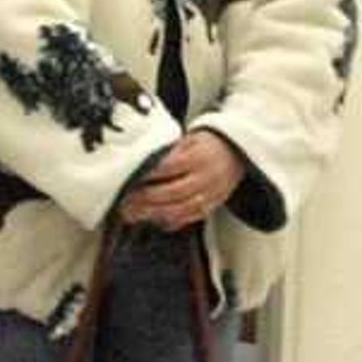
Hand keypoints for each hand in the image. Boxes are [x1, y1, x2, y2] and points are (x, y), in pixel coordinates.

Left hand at [120, 130, 246, 231]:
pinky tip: (152, 219)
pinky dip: (168, 222)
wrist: (237, 154)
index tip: (129, 176)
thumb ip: (169, 150)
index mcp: (200, 157)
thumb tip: (140, 159)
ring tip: (132, 214)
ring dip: (153, 213)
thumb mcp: (190, 139)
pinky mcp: (210, 207)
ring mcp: (210, 196)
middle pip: (172, 192)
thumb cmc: (207, 145)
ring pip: (179, 210)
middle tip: (124, 200)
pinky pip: (187, 219)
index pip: (169, 167)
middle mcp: (206, 178)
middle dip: (145, 198)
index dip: (148, 173)